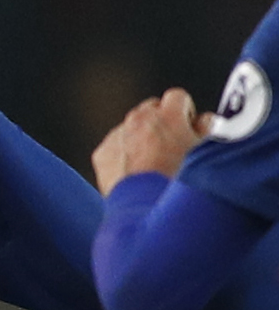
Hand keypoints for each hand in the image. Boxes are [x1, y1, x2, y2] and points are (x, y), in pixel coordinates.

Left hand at [92, 88, 214, 195]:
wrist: (148, 211)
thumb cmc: (181, 185)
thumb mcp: (207, 154)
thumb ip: (208, 130)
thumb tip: (205, 122)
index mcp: (167, 116)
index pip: (178, 97)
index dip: (185, 114)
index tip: (188, 128)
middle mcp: (139, 119)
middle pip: (152, 110)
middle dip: (162, 124)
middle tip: (173, 147)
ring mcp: (117, 135)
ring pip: (131, 129)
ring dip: (142, 140)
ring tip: (155, 167)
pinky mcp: (102, 153)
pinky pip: (115, 147)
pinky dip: (124, 156)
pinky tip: (138, 176)